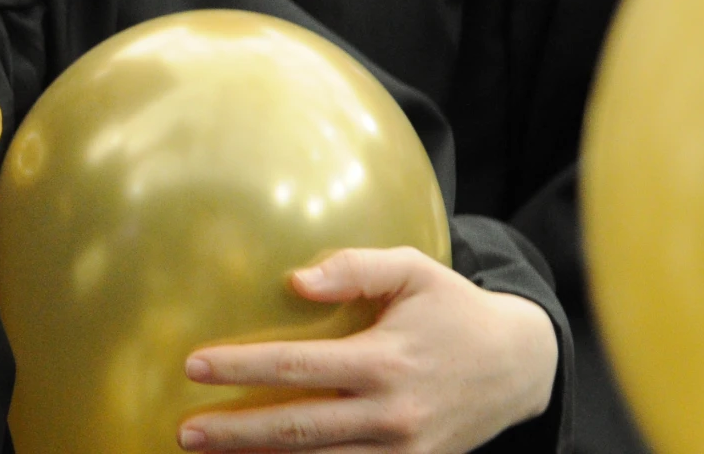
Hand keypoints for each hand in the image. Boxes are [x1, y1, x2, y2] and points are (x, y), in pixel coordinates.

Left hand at [178, 248, 558, 452]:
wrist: (519, 366)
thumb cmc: (453, 308)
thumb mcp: (413, 270)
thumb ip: (355, 267)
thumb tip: (295, 281)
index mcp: (385, 361)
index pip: (298, 366)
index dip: (243, 367)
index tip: (193, 366)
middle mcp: (391, 414)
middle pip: (299, 430)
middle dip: (236, 432)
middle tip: (185, 431)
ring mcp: (402, 452)